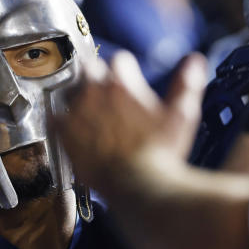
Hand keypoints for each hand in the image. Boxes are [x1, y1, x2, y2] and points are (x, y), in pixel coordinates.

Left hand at [55, 51, 207, 191]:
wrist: (138, 188)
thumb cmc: (162, 154)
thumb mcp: (182, 115)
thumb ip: (187, 84)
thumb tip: (195, 61)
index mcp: (123, 84)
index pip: (120, 60)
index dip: (126, 70)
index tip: (130, 81)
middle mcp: (95, 94)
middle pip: (90, 68)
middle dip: (99, 76)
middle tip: (107, 91)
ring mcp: (77, 113)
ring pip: (69, 89)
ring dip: (78, 94)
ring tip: (89, 107)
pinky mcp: (64, 135)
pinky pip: (53, 116)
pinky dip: (61, 118)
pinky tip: (71, 126)